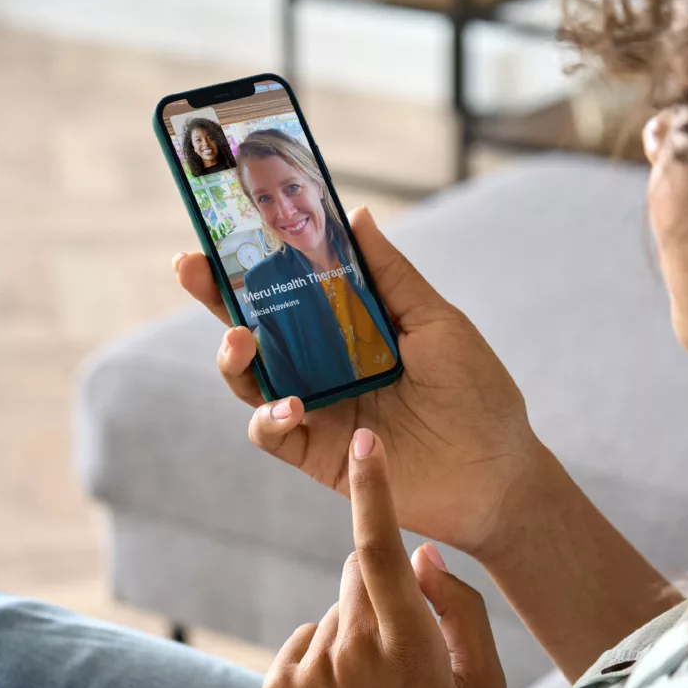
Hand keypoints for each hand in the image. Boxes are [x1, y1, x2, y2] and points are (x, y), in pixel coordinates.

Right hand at [173, 207, 545, 557]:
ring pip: (253, 381)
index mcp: (351, 329)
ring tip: (241, 340)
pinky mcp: (318, 453)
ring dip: (235, 359)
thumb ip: (390, 275)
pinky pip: (273, 433)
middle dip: (218, 299)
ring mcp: (319, 409)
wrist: (497, 472)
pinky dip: (269, 416)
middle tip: (190, 268)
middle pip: (259, 329)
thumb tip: (356, 215)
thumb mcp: (435, 321)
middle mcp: (326, 366)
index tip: (223, 230)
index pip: (293, 291)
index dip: (255, 263)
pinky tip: (291, 404)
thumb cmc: (477, 392)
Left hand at [264, 429, 504, 687]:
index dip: (373, 489)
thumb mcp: (483, 683)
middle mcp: (352, 653)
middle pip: (359, 572)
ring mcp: (310, 673)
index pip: (381, 549)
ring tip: (376, 686)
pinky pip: (307, 638)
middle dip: (382, 586)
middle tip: (403, 643)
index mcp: (408, 646)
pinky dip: (325, 653)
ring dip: (354, 629)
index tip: (366, 443)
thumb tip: (423, 552)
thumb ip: (462, 609)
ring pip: (336, 609)